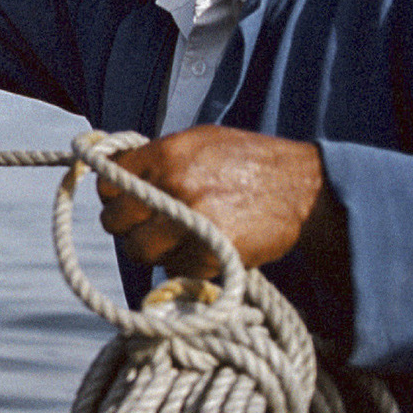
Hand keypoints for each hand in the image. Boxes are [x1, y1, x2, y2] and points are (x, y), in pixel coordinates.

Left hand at [97, 125, 343, 278]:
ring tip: (180, 240)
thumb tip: (114, 171)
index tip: (127, 203)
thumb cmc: (250, 162)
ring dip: (155, 251)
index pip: (108, 181)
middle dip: (130, 228)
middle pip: (116, 222)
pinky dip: (184, 266)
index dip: (116, 196)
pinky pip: (173, 270)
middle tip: (150, 228)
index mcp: (166, 153)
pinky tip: (204, 250)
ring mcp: (190, 220)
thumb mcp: (200, 142)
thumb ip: (157, 157)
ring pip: (140, 251)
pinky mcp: (209, 253)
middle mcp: (173, 184)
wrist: (305, 188)